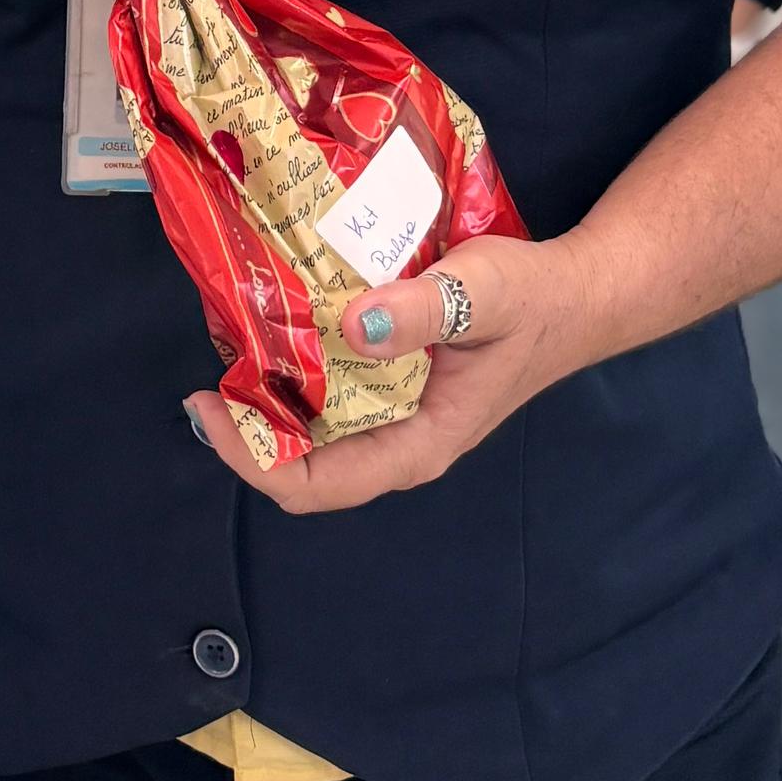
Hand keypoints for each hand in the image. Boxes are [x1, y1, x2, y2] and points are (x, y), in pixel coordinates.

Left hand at [183, 233, 600, 515]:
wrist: (573, 295)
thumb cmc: (533, 301)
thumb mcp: (482, 294)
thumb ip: (422, 312)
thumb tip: (351, 327)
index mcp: (417, 444)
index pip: (316, 485)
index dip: (251, 458)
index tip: (207, 407)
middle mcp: (395, 443)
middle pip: (300, 465)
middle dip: (246, 426)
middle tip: (207, 365)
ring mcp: (392, 417)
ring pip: (309, 429)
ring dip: (264, 397)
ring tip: (228, 340)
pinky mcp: (390, 386)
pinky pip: (327, 393)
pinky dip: (293, 367)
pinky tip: (273, 323)